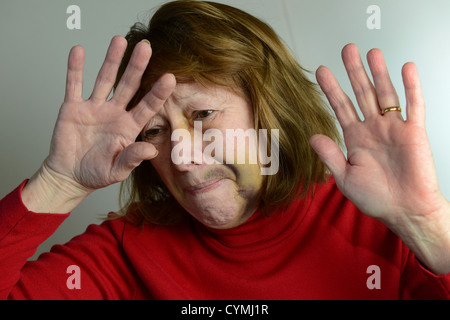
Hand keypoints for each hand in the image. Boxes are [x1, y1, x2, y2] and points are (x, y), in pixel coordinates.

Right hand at [23, 36, 175, 212]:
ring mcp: (94, 108)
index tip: (170, 78)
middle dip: (137, 66)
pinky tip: (79, 51)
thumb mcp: (118, 170)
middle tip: (146, 47)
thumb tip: (151, 150)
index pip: (147, 106)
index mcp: (129, 127)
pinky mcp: (73, 108)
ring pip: (104, 80)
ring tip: (119, 40)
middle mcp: (114, 113)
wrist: (70, 176)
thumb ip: (132, 158)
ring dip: (111, 60)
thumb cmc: (97, 173)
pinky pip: (74, 85)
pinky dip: (75, 69)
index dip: (158, 93)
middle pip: (128, 85)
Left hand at [310, 44, 449, 273]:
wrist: (405, 211)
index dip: (331, 89)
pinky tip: (406, 68)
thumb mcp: (345, 177)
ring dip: (379, 73)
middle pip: (362, 94)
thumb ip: (330, 155)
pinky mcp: (414, 132)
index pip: (341, 107)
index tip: (321, 71)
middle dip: (354, 72)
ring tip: (372, 52)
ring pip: (385, 94)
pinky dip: (411, 87)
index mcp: (355, 138)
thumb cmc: (376, 198)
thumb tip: (313, 136)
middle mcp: (373, 129)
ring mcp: (393, 128)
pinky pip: (414, 105)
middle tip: (347, 50)